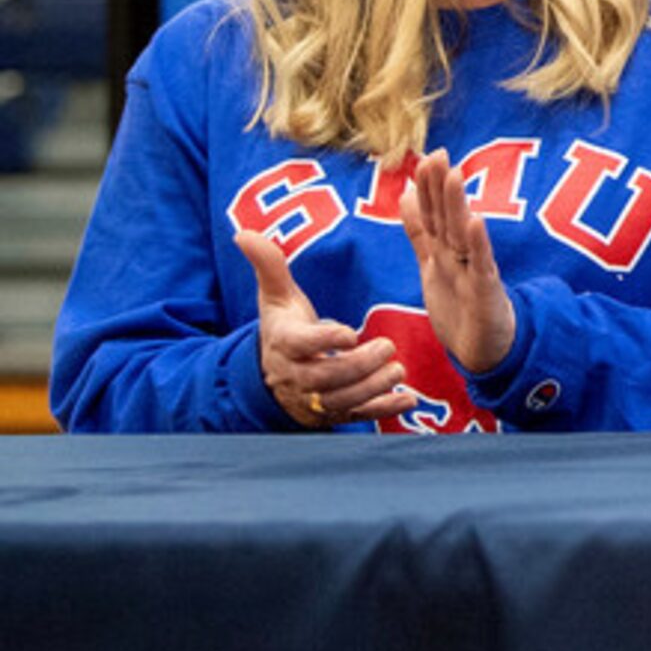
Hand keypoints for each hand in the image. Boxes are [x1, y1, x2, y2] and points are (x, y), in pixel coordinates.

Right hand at [233, 229, 413, 427]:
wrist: (272, 374)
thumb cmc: (283, 327)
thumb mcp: (276, 297)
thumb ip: (269, 266)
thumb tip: (243, 233)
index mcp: (284, 344)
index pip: (300, 345)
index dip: (324, 341)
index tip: (350, 332)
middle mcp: (296, 376)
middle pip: (323, 378)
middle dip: (357, 366)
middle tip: (388, 346)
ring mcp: (314, 399)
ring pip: (339, 401)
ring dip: (371, 389)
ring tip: (398, 370)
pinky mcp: (332, 414)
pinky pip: (355, 417)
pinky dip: (381, 411)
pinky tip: (406, 400)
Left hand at [398, 149, 519, 373]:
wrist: (485, 349)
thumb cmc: (460, 306)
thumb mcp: (431, 264)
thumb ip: (419, 230)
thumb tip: (404, 193)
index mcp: (443, 250)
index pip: (432, 213)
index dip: (427, 188)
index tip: (426, 156)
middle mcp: (459, 255)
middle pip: (447, 217)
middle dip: (441, 187)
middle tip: (437, 155)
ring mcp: (474, 271)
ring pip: (462, 234)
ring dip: (458, 205)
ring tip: (454, 177)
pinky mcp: (486, 291)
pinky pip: (481, 265)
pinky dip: (479, 243)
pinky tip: (476, 222)